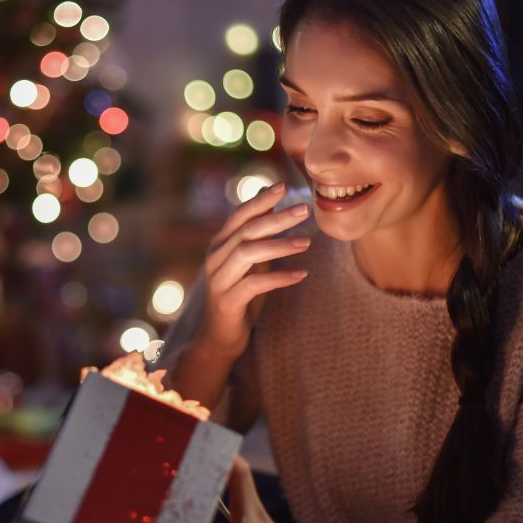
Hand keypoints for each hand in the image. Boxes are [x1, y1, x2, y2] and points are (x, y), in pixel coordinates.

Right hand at [195, 182, 310, 364]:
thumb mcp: (249, 263)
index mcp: (220, 245)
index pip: (240, 215)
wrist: (220, 337)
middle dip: (277, 218)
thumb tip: (271, 206)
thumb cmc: (239, 296)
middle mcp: (215, 258)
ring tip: (307, 242)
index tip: (284, 186)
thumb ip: (256, 238)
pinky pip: (254, 284)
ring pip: (248, 252)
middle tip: (305, 209)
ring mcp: (219, 280)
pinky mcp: (227, 301)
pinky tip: (300, 274)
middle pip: (247, 230)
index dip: (261, 199)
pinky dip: (279, 277)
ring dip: (280, 245)